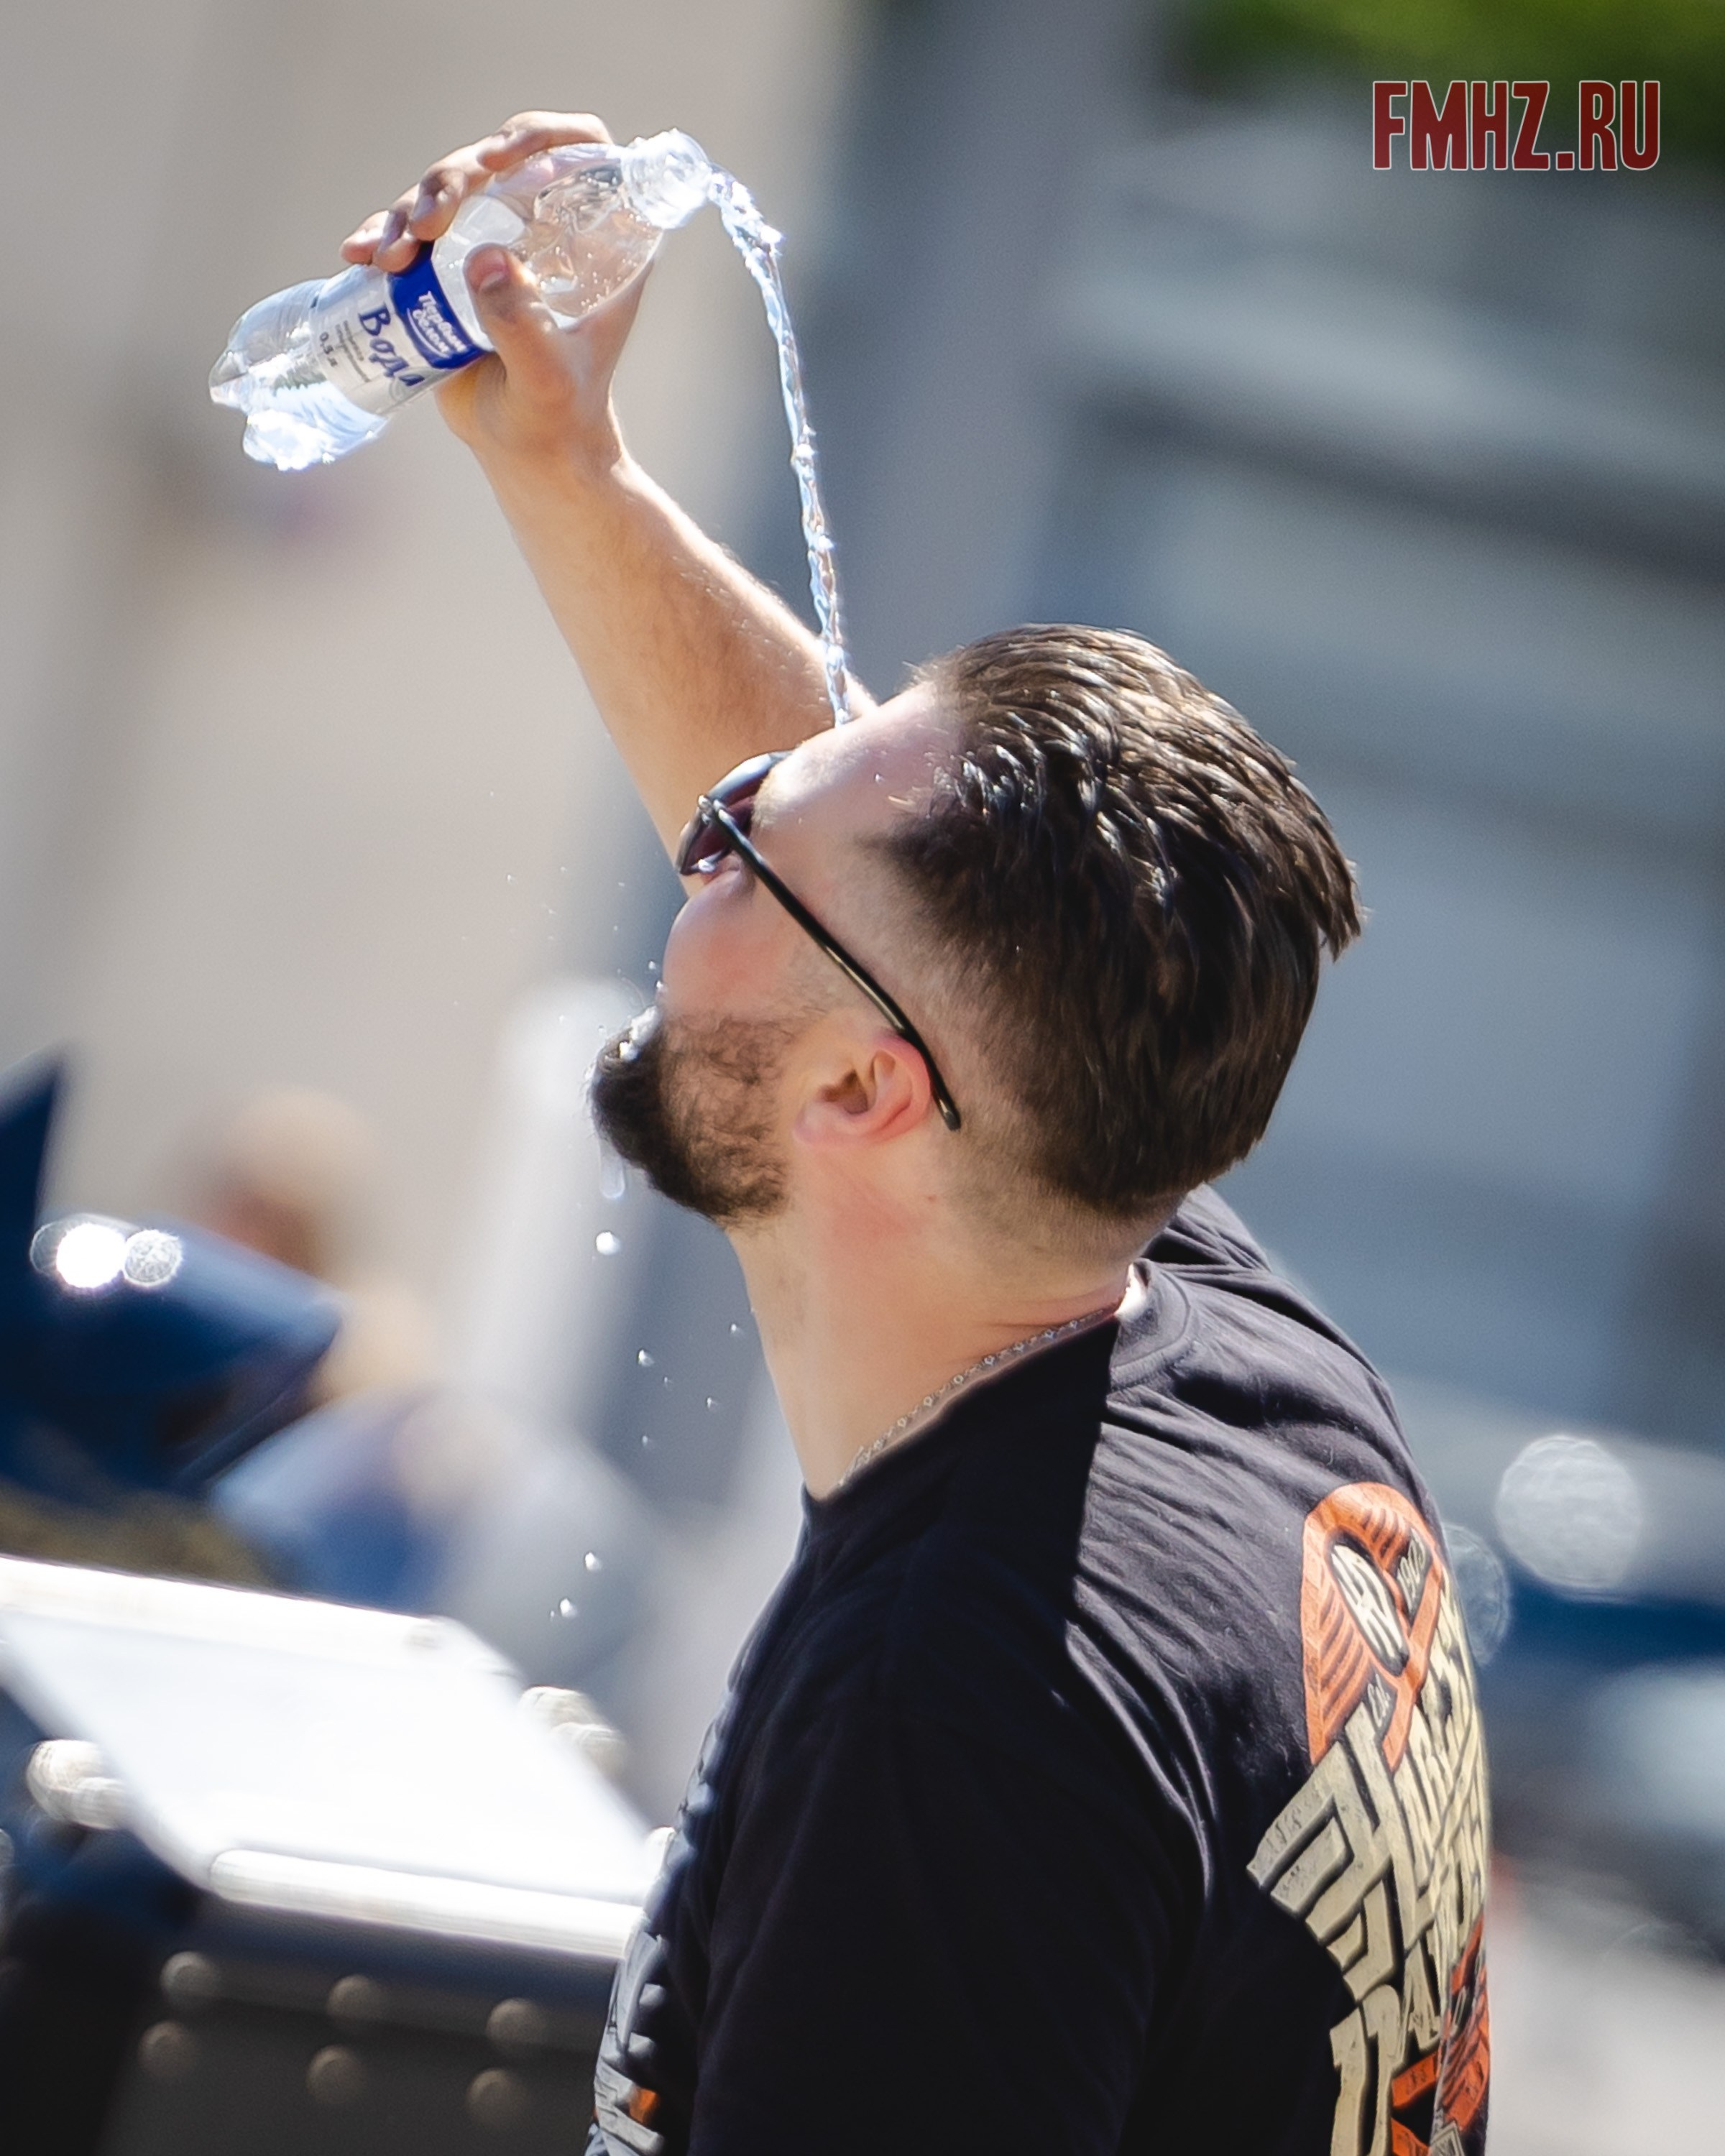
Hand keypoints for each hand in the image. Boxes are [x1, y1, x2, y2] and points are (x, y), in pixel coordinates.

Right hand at [340, 111, 647, 472]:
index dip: (541, 135)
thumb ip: (522, 325)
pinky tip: (359, 256)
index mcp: (597, 242)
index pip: (581, 151)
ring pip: (447, 194)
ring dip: (408, 212)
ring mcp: (496, 245)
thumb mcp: (545, 378)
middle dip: (452, 179)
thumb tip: (487, 260)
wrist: (527, 453)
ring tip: (388, 260)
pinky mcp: (452, 269)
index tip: (497, 158)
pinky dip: (383, 237)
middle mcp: (546, 231)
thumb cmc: (556, 419)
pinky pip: (414, 234)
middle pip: (496, 164)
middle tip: (426, 225)